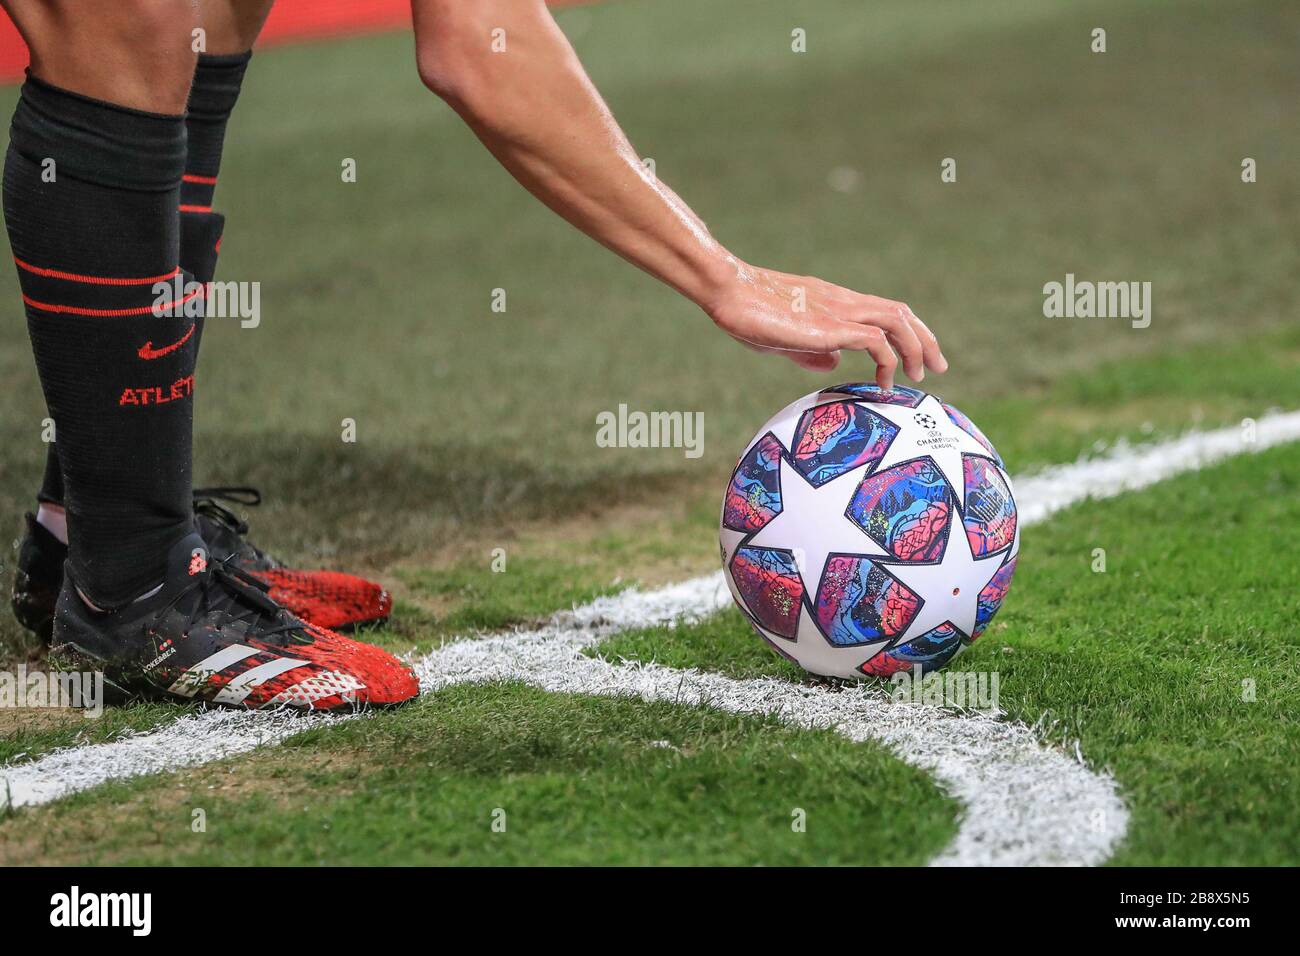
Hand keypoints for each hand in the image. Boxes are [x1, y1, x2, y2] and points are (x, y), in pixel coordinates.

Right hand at [702, 262, 946, 386]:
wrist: (729, 291)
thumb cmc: (747, 313)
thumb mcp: (784, 338)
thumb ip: (811, 349)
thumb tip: (834, 363)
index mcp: (834, 302)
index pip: (884, 311)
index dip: (906, 333)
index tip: (915, 358)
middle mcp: (843, 302)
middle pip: (900, 312)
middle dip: (924, 340)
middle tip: (937, 367)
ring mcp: (838, 310)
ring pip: (896, 320)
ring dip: (916, 347)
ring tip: (921, 375)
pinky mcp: (829, 326)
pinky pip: (874, 340)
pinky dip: (888, 360)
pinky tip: (884, 382)